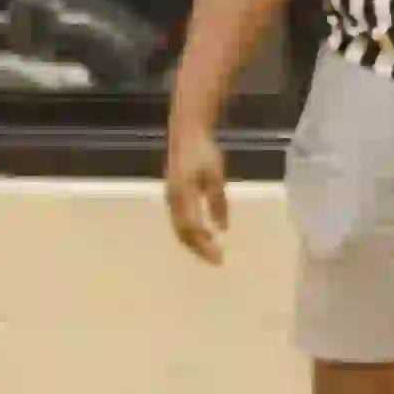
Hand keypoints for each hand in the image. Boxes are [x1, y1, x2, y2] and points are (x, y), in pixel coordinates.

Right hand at [161, 119, 233, 263]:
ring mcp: (170, 199)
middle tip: (216, 260)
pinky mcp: (172, 197)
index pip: (192, 229)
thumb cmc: (203, 152)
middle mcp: (173, 200)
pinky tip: (203, 236)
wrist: (185, 133)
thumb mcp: (215, 176)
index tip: (220, 257)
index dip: (205, 245)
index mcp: (183, 194)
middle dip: (199, 249)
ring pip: (179, 229)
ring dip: (194, 243)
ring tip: (210, 252)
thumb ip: (219, 202)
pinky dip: (190, 233)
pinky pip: (179, 221)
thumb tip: (223, 229)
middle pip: (183, 234)